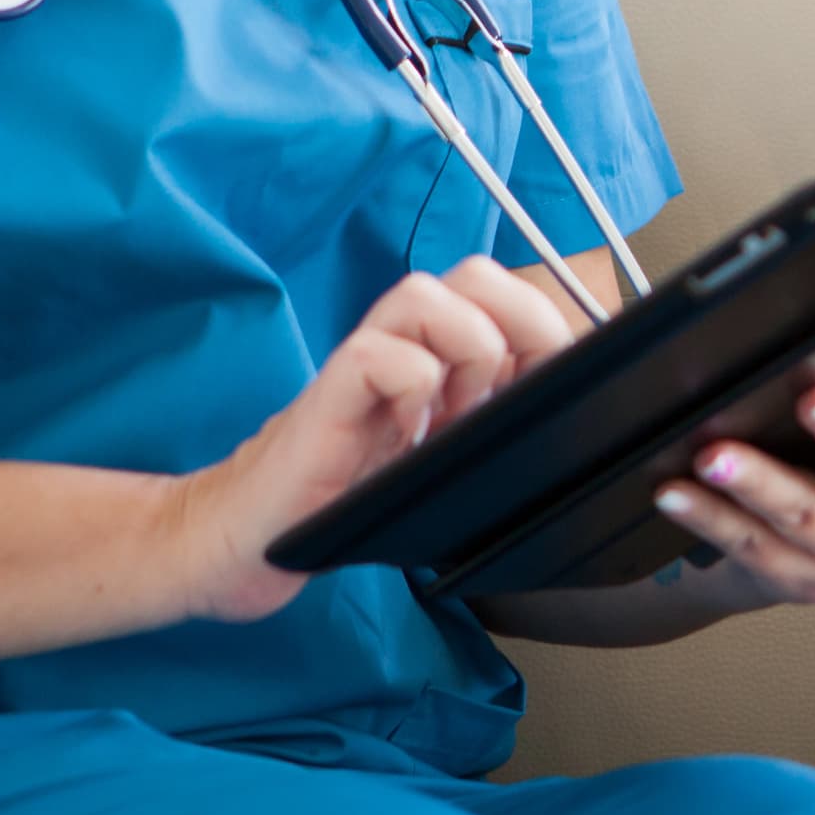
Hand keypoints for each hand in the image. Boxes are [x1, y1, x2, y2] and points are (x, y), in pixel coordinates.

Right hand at [173, 257, 589, 622]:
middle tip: (516, 391)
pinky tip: (408, 434)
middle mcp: (403, 348)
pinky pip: (376, 355)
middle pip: (473, 275)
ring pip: (424, 295)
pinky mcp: (326, 397)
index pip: (507, 298)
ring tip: (461, 411)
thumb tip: (565, 420)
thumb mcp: (438, 467)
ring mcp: (362, 366)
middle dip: (520, 321)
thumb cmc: (345, 506)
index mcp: (438, 359)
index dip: (547, 326)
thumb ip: (483, 430)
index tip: (563, 384)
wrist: (249, 539)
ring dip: (466, 348)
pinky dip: (409, 387)